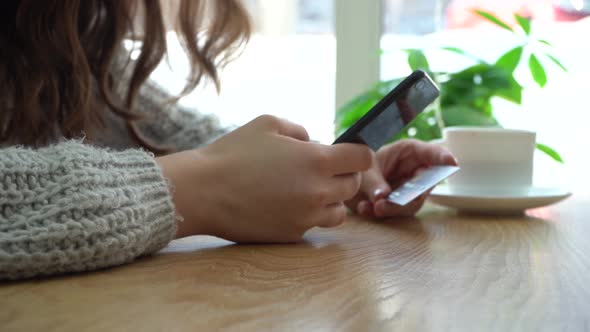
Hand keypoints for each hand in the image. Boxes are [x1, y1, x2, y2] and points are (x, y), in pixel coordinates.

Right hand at [157, 115, 371, 242]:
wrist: (203, 191)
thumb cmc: (233, 153)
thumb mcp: (268, 124)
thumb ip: (300, 132)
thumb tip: (313, 143)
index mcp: (317, 160)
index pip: (363, 159)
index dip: (358, 154)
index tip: (346, 154)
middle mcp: (318, 191)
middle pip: (353, 186)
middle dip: (342, 176)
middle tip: (320, 170)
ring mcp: (306, 217)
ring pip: (339, 212)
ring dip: (330, 200)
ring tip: (306, 191)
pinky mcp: (291, 235)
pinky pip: (313, 226)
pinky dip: (306, 216)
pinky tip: (285, 205)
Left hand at [345, 139, 455, 217]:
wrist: (346, 182)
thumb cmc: (360, 166)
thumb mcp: (364, 170)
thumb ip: (373, 182)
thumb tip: (383, 198)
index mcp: (410, 152)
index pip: (432, 153)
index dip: (443, 157)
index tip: (452, 163)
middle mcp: (414, 172)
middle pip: (426, 185)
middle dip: (410, 196)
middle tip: (388, 202)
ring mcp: (410, 190)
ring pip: (413, 203)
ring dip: (393, 208)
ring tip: (374, 207)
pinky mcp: (401, 205)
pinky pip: (398, 214)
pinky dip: (379, 214)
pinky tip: (364, 208)